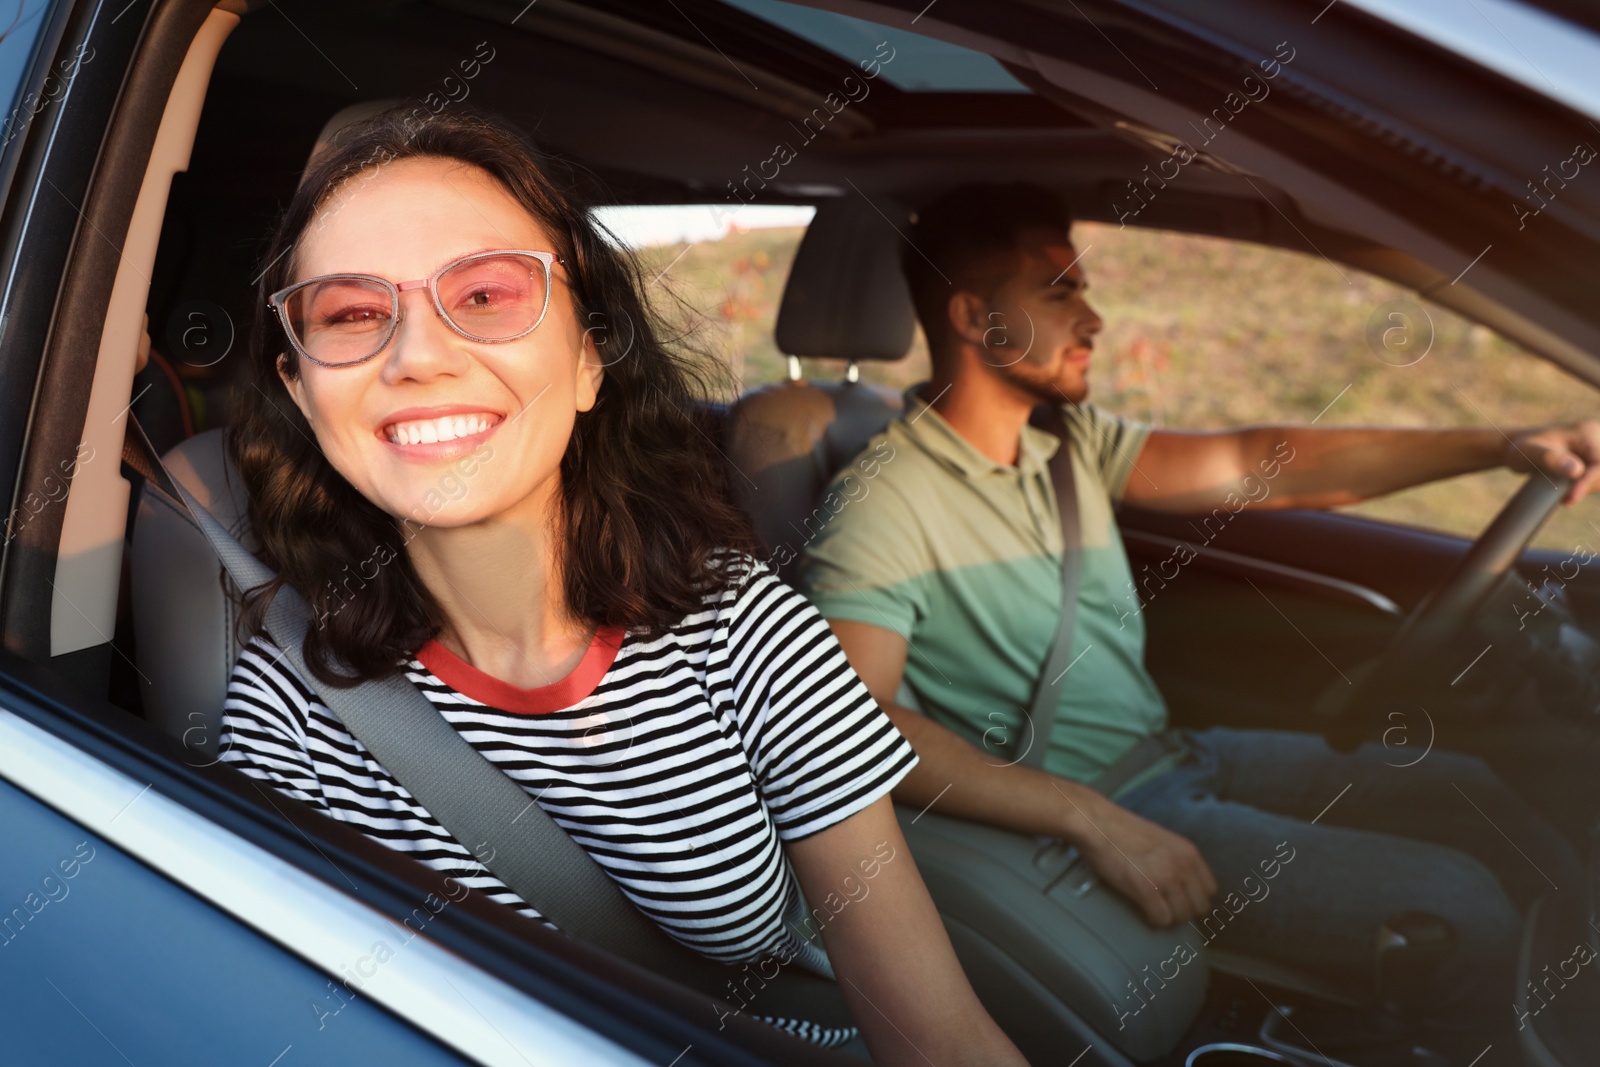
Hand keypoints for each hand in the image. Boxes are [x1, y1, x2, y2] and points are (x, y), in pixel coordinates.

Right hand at [1072, 796, 1216, 926]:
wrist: (1096, 823)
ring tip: (1152, 908)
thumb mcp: (1162, 839)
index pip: (1210, 890)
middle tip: (1164, 907)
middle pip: (1199, 908)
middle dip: (1182, 911)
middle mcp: (1183, 865)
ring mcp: (1165, 878)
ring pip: (1181, 917)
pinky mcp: (1146, 889)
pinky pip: (1161, 919)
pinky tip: (1141, 908)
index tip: (1180, 899)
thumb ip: (1177, 859)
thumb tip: (1183, 884)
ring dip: (1167, 917)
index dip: (1194, 898)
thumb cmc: (1121, 830)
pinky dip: (1152, 919)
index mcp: (1189, 852)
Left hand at [1507, 420, 1599, 504]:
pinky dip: (1588, 487)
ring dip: (1588, 488)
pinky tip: (1569, 493)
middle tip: (1565, 498)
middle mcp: (1597, 438)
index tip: (1569, 499)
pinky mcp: (1594, 459)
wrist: (1519, 449)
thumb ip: (1550, 459)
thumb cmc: (1522, 450)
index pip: (1599, 462)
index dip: (1588, 482)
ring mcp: (1597, 449)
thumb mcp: (1530, 452)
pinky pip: (1598, 479)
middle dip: (1588, 486)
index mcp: (1587, 432)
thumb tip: (1577, 471)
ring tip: (1564, 494)